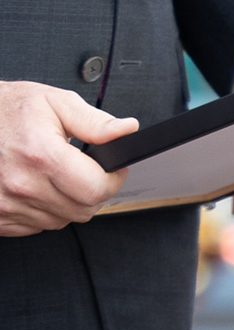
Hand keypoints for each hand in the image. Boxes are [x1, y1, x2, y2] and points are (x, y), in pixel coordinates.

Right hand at [0, 80, 129, 235]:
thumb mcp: (55, 103)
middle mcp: (22, 184)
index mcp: (41, 155)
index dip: (113, 180)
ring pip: (61, 220)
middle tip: (84, 171)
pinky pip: (35, 226)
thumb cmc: (8, 111)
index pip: (96, 189)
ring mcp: (6, 204)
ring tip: (54, 176)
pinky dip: (42, 211)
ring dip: (67, 203)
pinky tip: (35, 187)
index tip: (112, 170)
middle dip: (93, 192)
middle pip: (83, 210)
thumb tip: (126, 130)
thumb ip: (95, 122)